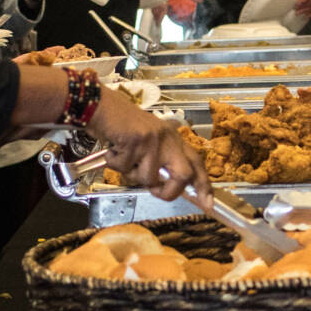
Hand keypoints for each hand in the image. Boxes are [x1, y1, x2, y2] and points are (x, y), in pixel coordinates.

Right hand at [87, 88, 204, 202]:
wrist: (102, 105)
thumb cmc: (123, 125)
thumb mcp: (150, 140)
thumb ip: (161, 160)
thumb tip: (166, 186)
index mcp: (174, 139)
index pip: (196, 163)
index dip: (203, 186)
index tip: (208, 204)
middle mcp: (168, 139)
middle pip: (183, 175)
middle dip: (169, 192)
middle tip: (156, 192)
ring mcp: (153, 140)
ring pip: (148, 177)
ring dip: (131, 174)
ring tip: (123, 156)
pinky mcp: (136, 140)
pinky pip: (124, 168)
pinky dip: (114, 163)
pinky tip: (113, 149)